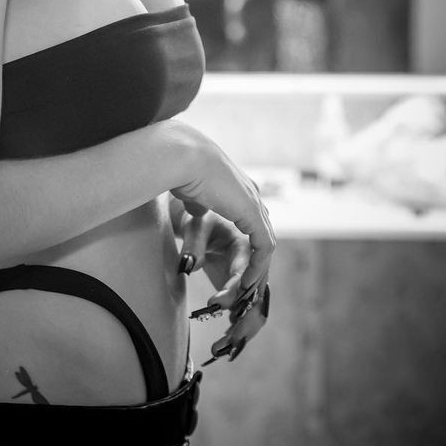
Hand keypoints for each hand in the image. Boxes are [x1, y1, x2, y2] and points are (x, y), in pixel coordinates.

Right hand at [169, 126, 275, 323]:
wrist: (183, 157)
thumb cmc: (180, 169)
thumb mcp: (191, 192)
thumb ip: (198, 202)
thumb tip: (196, 211)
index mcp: (238, 186)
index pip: (252, 219)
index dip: (247, 243)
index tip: (237, 265)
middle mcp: (251, 193)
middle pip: (263, 233)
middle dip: (256, 261)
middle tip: (247, 284)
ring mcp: (254, 202)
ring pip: (266, 243)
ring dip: (258, 267)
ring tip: (248, 289)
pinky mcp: (253, 213)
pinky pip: (264, 247)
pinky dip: (258, 266)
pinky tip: (248, 281)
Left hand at [178, 209, 271, 363]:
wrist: (205, 217)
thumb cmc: (200, 217)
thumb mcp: (195, 224)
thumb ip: (193, 244)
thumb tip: (189, 267)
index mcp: (247, 241)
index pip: (248, 269)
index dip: (236, 288)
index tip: (215, 303)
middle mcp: (255, 262)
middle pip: (257, 295)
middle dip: (242, 319)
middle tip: (223, 341)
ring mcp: (251, 276)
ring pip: (255, 307)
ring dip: (242, 330)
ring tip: (219, 349)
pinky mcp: (244, 287)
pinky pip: (248, 310)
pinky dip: (239, 327)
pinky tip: (224, 344)